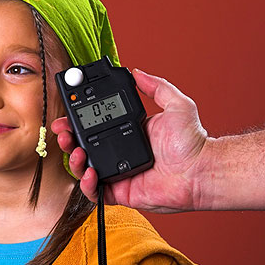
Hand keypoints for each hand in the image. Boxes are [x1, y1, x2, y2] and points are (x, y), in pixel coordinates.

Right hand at [51, 69, 208, 212]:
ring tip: (76, 151)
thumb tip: (138, 72)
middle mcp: (120, 152)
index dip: (78, 120)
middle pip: (84, 145)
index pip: (96, 124)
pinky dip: (87, 185)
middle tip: (64, 132)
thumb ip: (157, 87)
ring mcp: (118, 173)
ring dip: (74, 160)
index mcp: (128, 132)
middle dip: (69, 139)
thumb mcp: (176, 104)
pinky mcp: (120, 192)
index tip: (69, 112)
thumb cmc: (192, 143)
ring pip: (85, 168)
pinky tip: (91, 173)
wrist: (200, 171)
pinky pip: (96, 192)